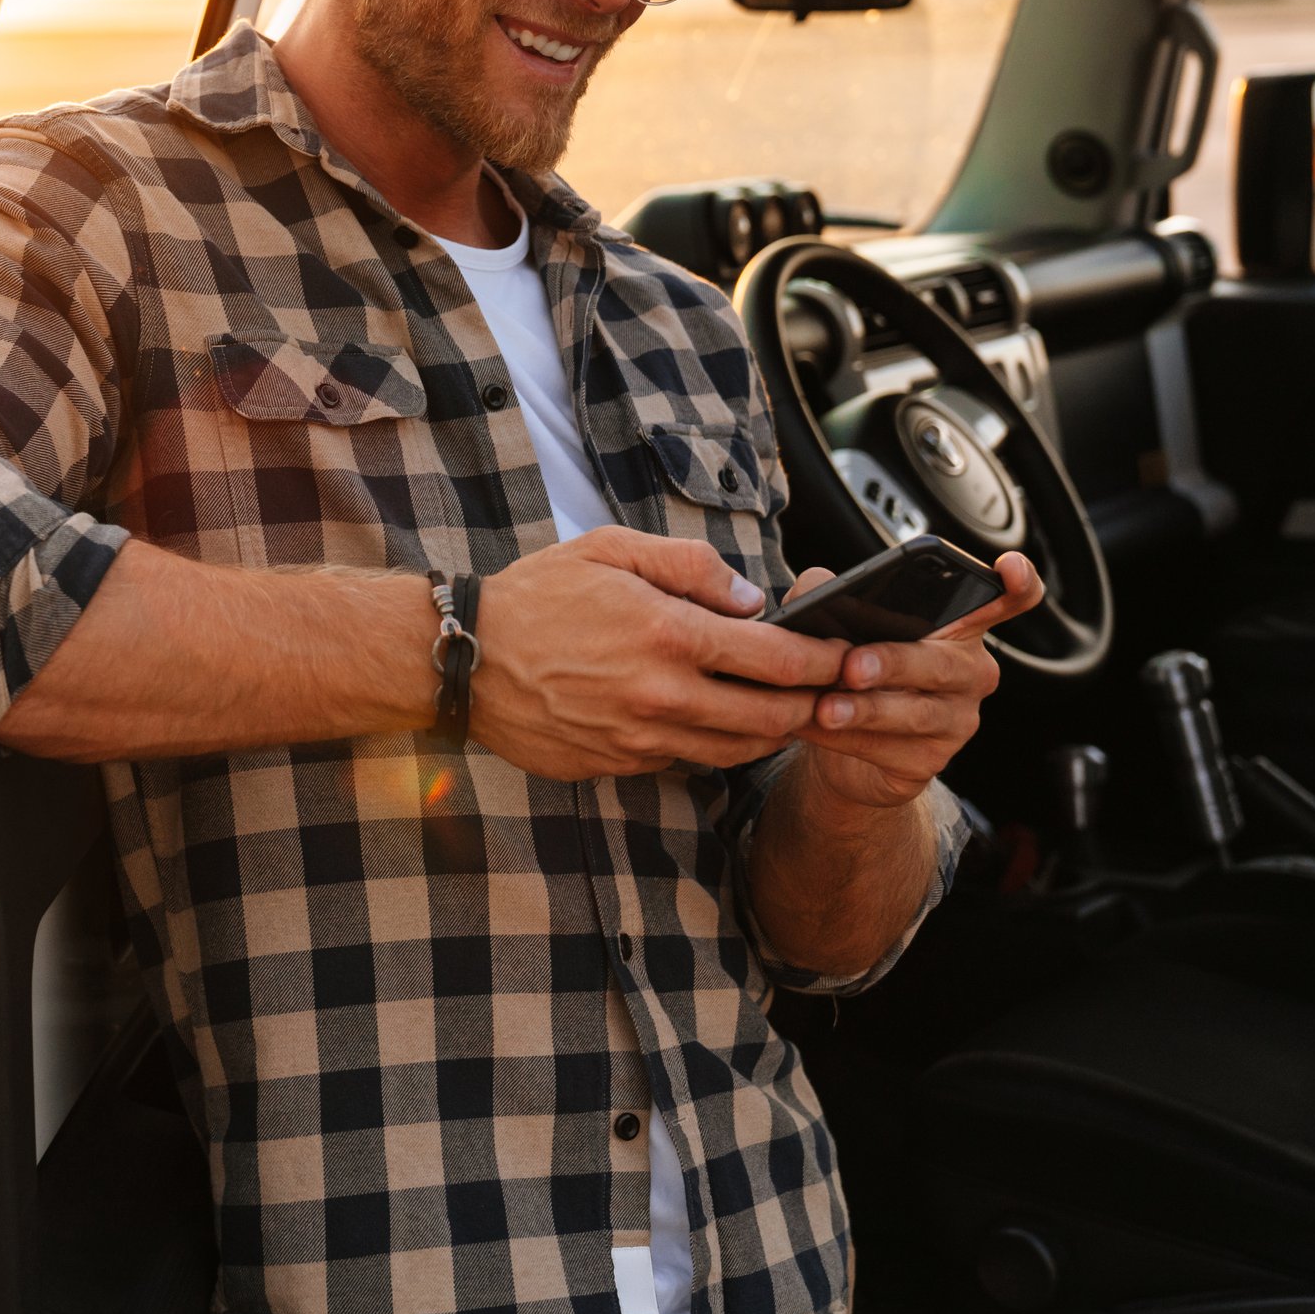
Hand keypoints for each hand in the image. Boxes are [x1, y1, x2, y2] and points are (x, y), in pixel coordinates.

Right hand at [470, 528, 848, 780]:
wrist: (464, 659)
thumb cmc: (535, 596)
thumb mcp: (610, 549)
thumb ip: (689, 567)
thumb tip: (750, 599)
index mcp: (668, 633)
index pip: (777, 659)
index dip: (826, 662)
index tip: (850, 657)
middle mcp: (661, 694)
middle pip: (770, 718)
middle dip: (814, 707)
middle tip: (837, 696)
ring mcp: (639, 738)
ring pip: (734, 751)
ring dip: (771, 735)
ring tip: (789, 713)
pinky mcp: (617, 764)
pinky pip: (682, 760)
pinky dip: (710, 745)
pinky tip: (714, 723)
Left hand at [787, 551, 1037, 812]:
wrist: (834, 737)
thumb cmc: (849, 665)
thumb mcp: (836, 622)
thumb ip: (827, 594)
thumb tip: (819, 587)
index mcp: (957, 624)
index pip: (1005, 601)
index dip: (1018, 584)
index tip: (1009, 568)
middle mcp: (969, 671)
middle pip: (940, 663)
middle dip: (892, 663)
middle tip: (852, 666)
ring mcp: (957, 720)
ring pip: (914, 713)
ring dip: (864, 709)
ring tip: (825, 708)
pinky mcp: (930, 761)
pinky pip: (888, 749)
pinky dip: (845, 738)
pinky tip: (815, 726)